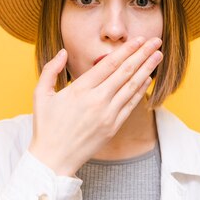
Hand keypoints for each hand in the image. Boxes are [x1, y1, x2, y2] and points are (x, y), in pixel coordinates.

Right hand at [28, 36, 162, 176]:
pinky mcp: (113, 127)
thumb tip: (62, 52)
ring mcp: (107, 114)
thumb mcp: (40, 95)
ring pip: (131, 87)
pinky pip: (130, 104)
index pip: (109, 64)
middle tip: (156, 40)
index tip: (139, 39)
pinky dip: (141, 90)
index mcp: (79, 89)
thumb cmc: (46, 127)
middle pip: (125, 72)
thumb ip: (50, 70)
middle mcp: (97, 100)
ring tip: (158, 55)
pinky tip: (148, 78)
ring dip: (146, 69)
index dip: (126, 50)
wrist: (54, 159)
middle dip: (142, 54)